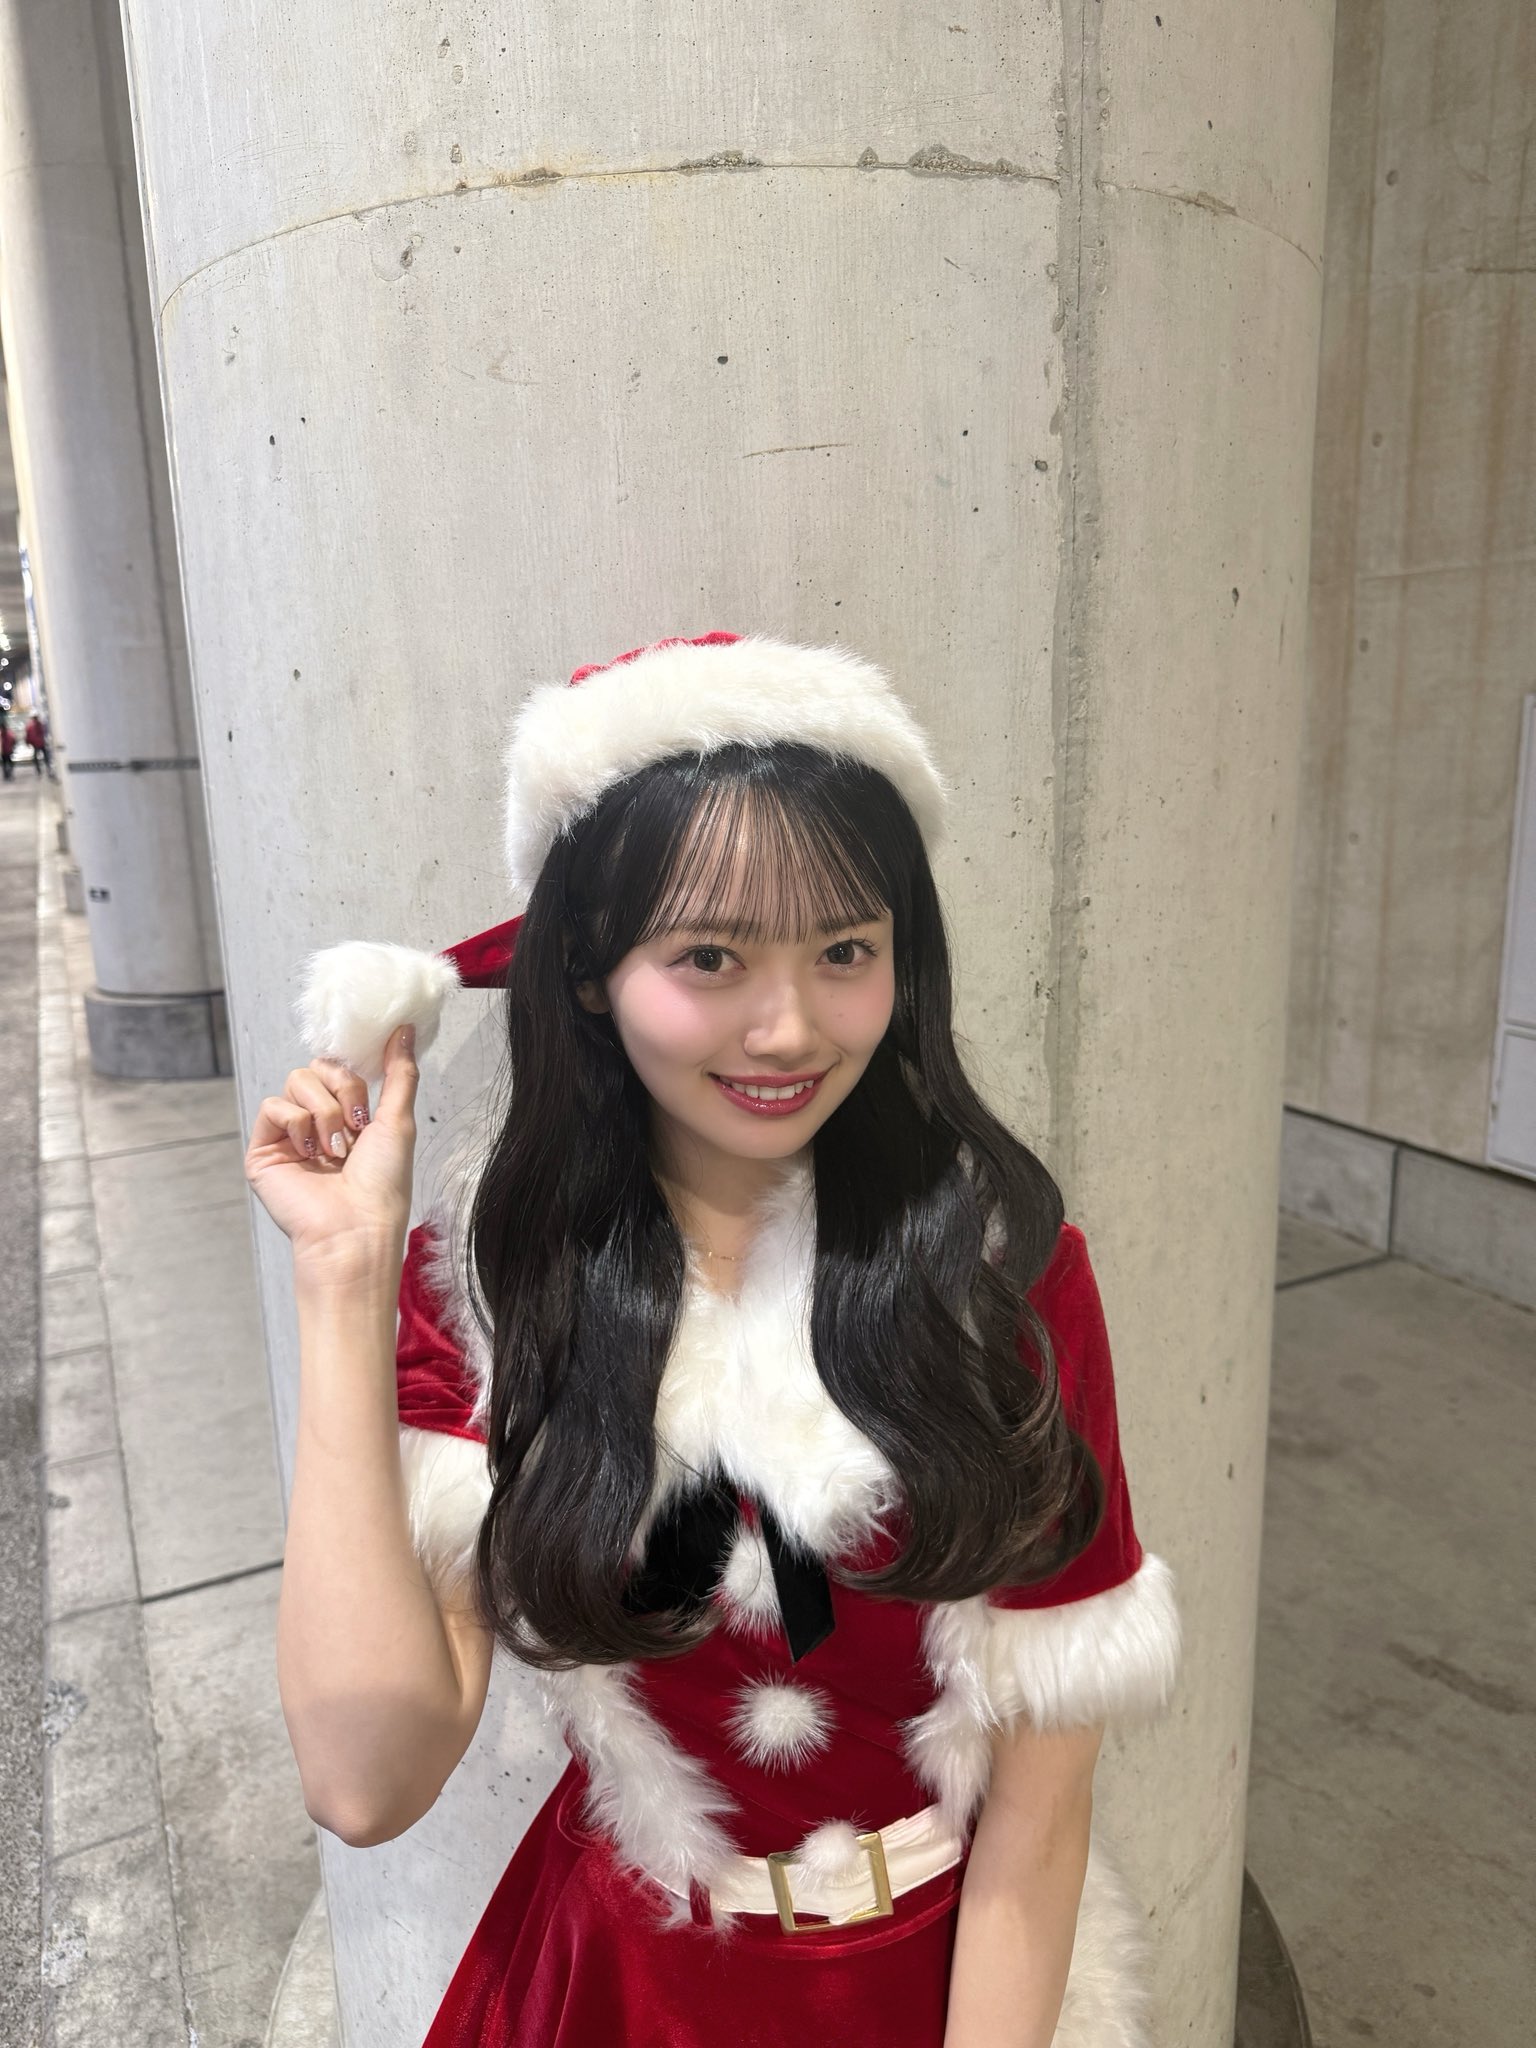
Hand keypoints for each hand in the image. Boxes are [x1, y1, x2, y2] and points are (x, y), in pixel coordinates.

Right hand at [244, 1025, 417, 1278]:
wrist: (355, 1227)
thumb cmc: (382, 1185)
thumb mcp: (398, 1120)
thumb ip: (399, 1072)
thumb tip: (404, 1027)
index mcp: (346, 1118)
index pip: (337, 1067)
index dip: (352, 1074)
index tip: (370, 1102)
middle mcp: (315, 1125)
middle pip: (317, 1067)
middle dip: (343, 1091)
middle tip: (357, 1128)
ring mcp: (288, 1137)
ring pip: (296, 1081)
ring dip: (325, 1112)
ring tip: (336, 1149)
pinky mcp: (263, 1150)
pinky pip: (273, 1106)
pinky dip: (298, 1125)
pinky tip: (311, 1155)